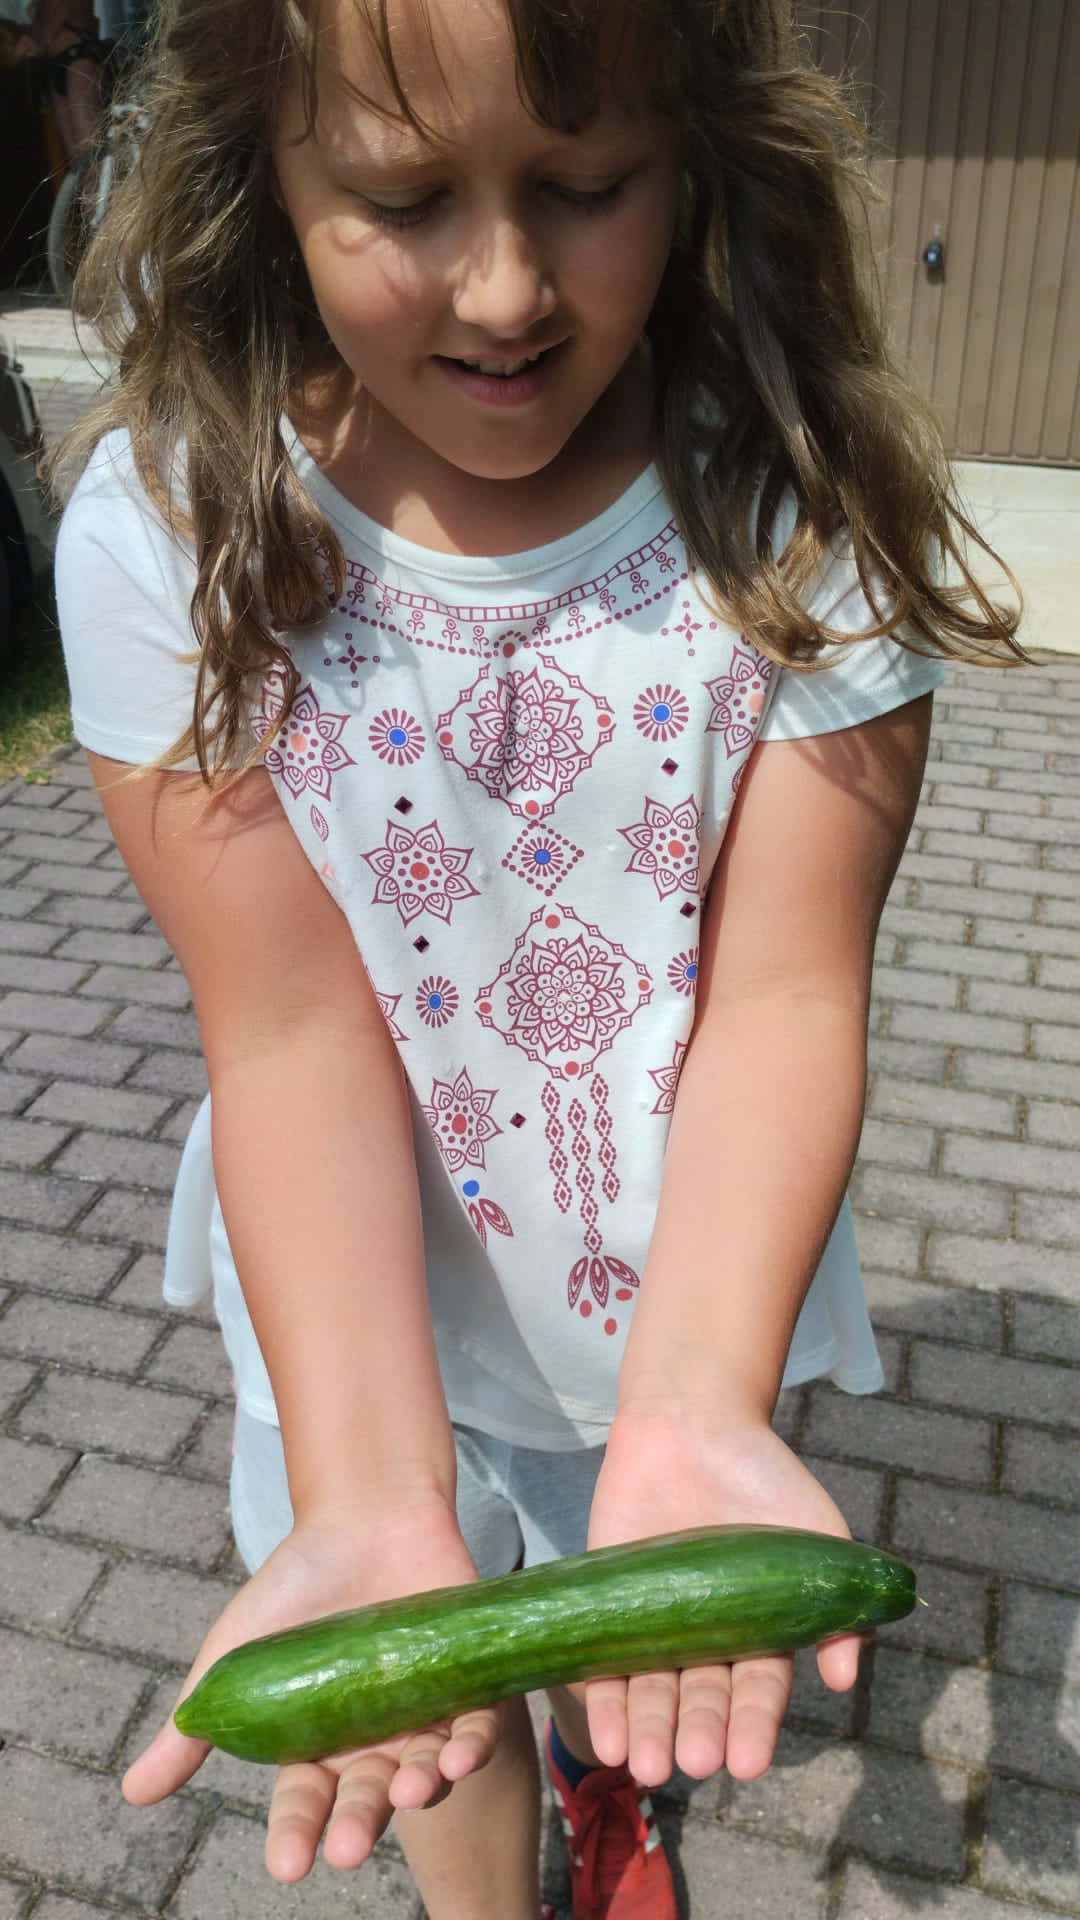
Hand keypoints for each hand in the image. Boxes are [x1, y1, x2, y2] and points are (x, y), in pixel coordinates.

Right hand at [122, 1495, 496, 1882]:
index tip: (288, 1865)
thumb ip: (193, 1724)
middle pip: (368, 1797)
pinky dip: (472, 1746)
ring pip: (424, 1770)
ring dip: (421, 1789)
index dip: (296, 1835)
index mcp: (316, 1744)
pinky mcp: (466, 1679)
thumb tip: (132, 1793)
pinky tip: (462, 1753)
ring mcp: (420, 1711)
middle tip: (351, 1848)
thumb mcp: (233, 1654)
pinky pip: (476, 1726)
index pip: (305, 1803)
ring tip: (410, 1793)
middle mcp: (371, 1740)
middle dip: (361, 1825)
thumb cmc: (293, 1586)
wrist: (360, 1515)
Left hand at [583, 1409, 860, 1787]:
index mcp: (758, 1631)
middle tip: (693, 1762)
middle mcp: (705, 1638)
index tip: (748, 1764)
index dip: (752, 1727)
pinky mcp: (608, 1601)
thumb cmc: (764, 1474)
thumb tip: (843, 1677)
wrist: (693, 1417)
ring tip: (642, 1764)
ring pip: (650, 1690)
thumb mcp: (817, 1532)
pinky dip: (603, 1694)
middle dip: (697, 1733)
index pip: (756, 1691)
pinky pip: (602, 1656)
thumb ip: (837, 1601)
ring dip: (646, 1730)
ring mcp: (654, 1622)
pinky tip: (605, 1729)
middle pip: (700, 1698)